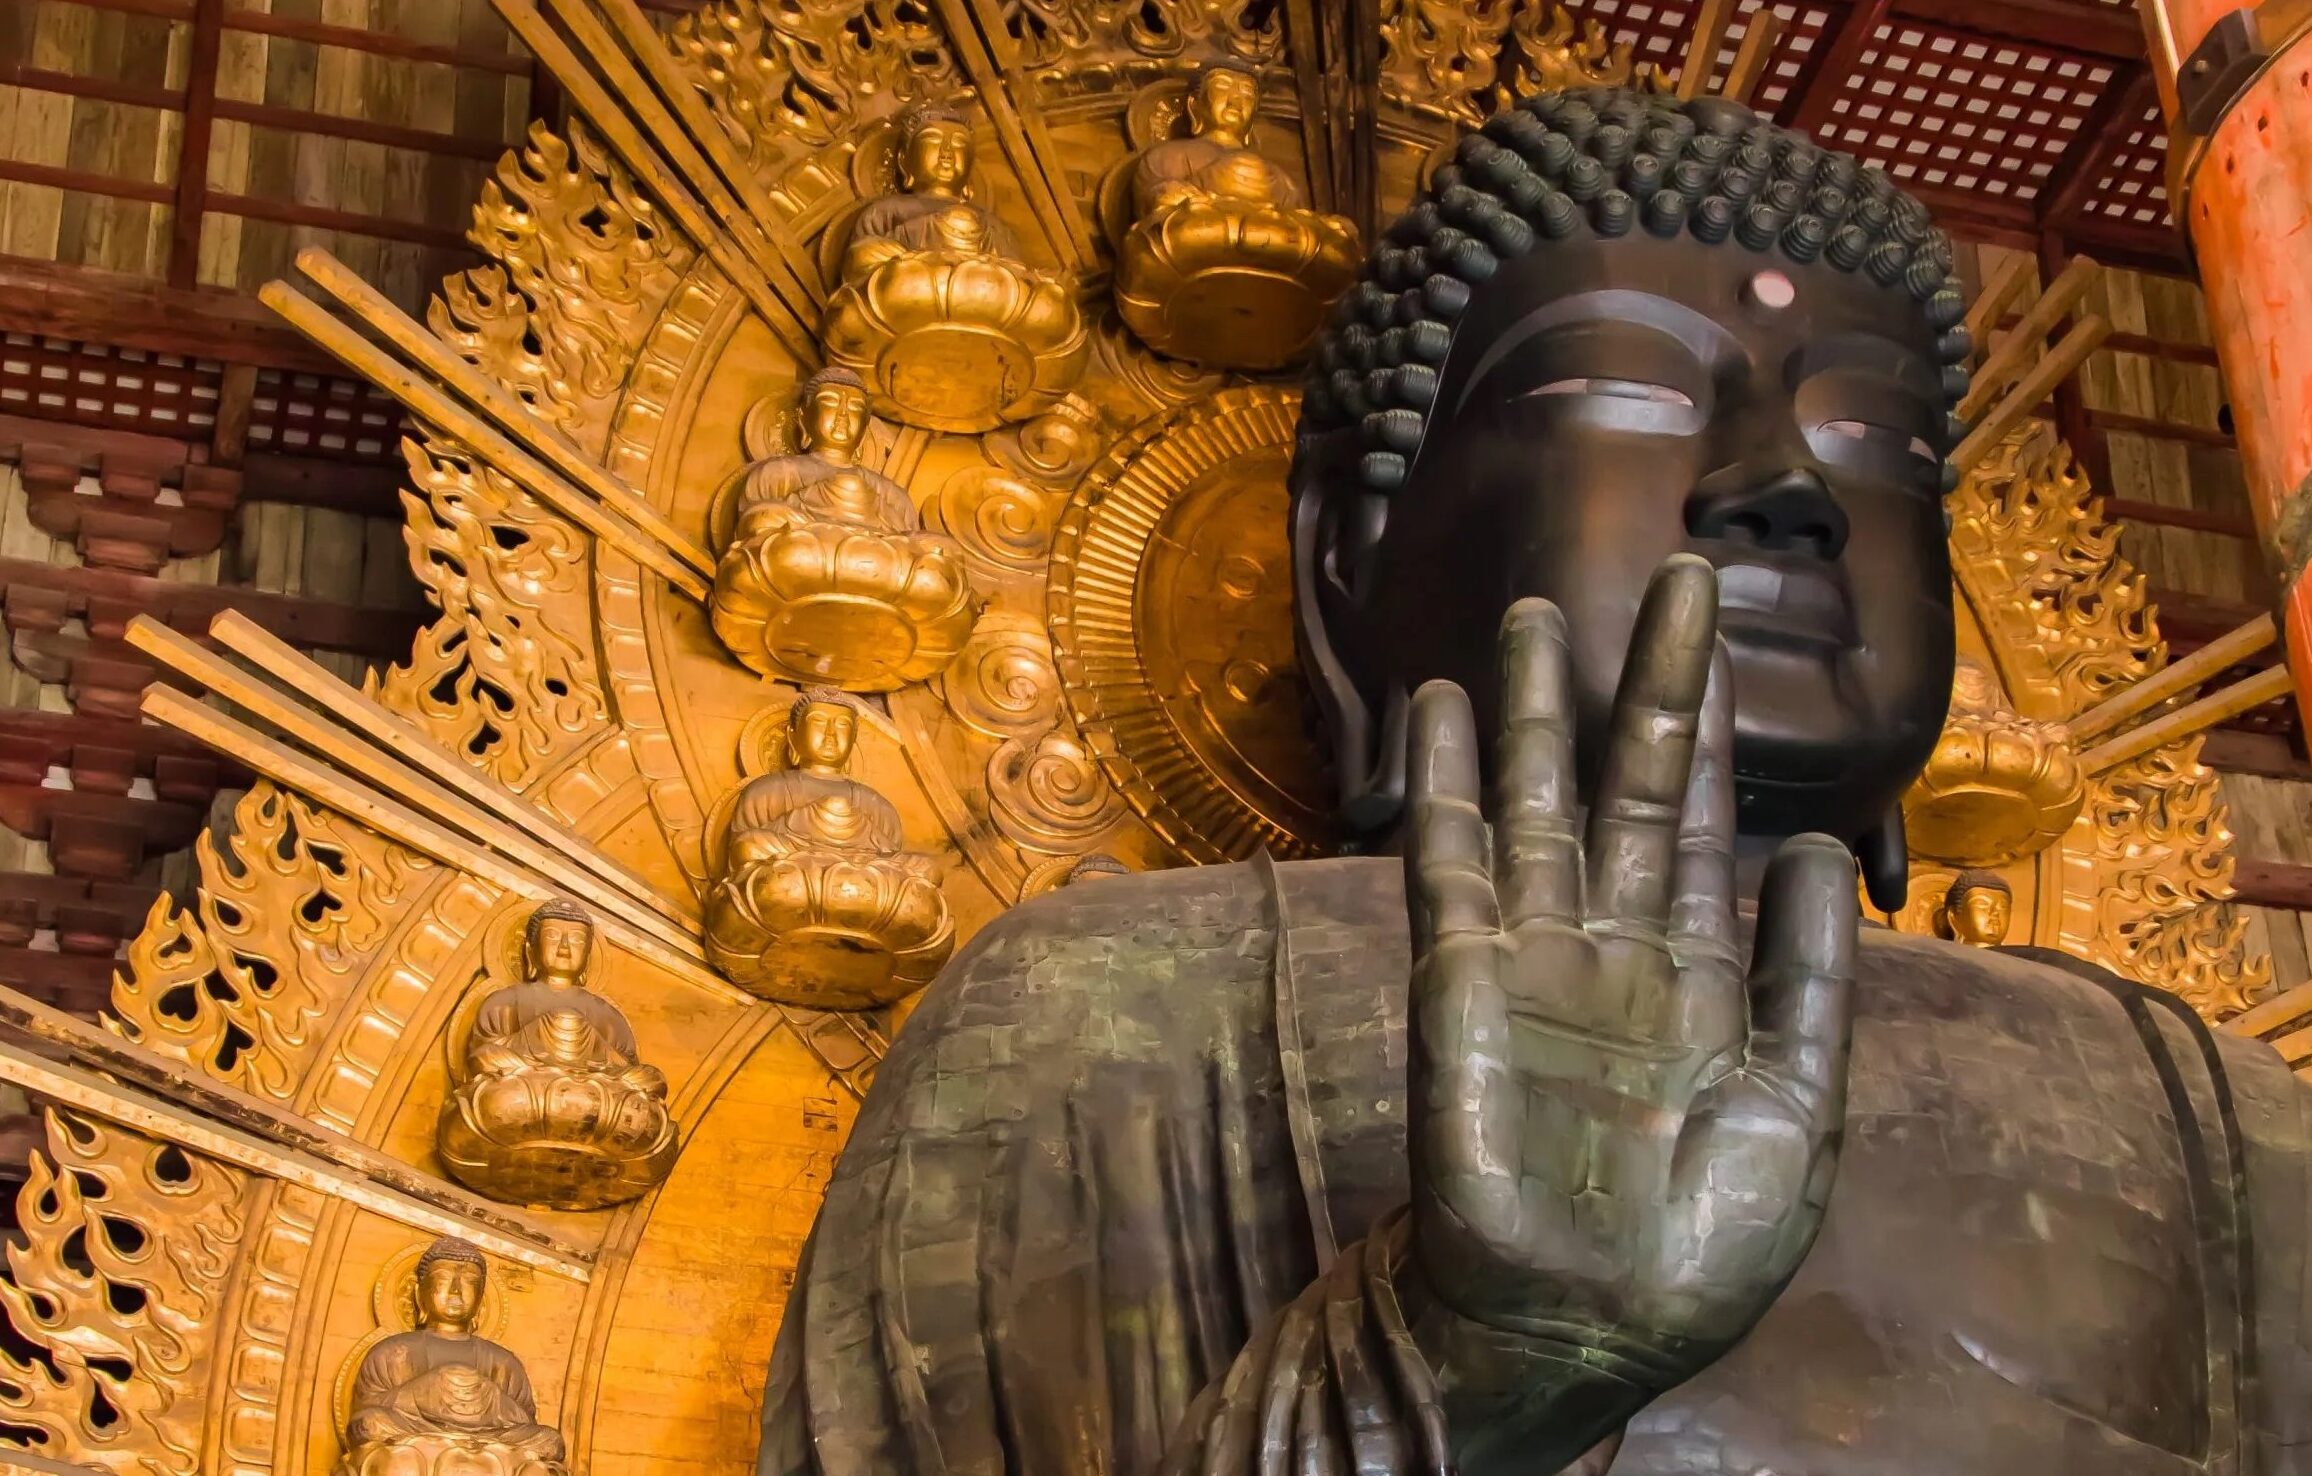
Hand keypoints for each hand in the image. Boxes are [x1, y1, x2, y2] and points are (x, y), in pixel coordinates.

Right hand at [1405, 554, 1856, 1389]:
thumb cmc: (1695, 1247)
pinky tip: (1439, 710)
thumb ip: (1809, 978)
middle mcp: (1612, 946)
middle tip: (1668, 575)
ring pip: (1533, 804)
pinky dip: (1445, 785)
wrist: (1580, 1330)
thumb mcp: (1794, 1110)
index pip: (1703, 819)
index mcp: (1697, 974)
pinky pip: (1452, 865)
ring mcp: (1532, 958)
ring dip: (1530, 712)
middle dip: (1644, 683)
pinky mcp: (1463, 983)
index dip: (1710, 724)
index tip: (1717, 626)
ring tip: (1530, 617)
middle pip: (1627, 785)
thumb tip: (1819, 846)